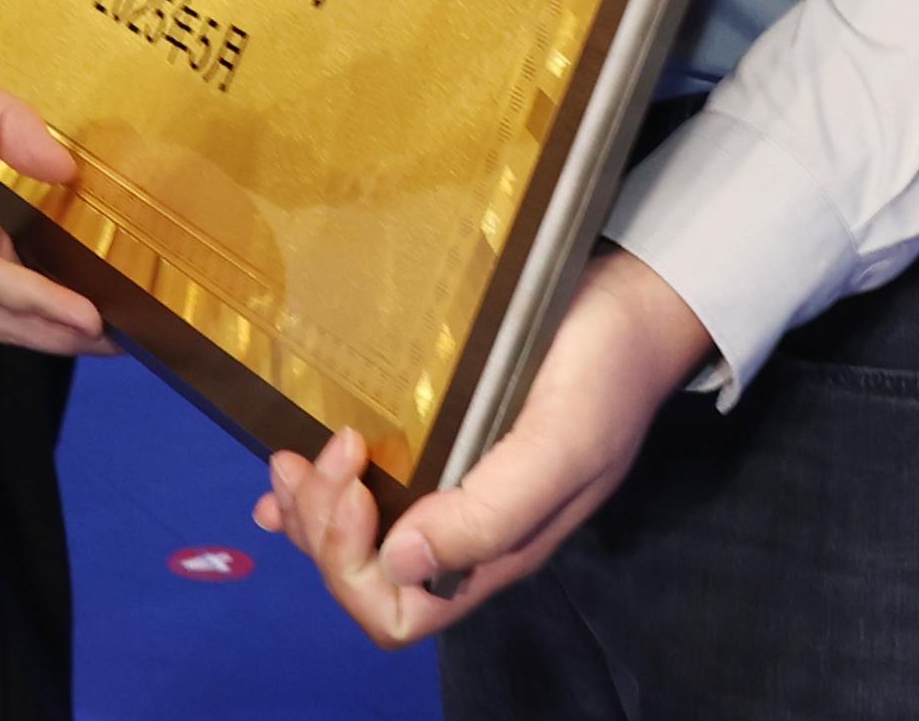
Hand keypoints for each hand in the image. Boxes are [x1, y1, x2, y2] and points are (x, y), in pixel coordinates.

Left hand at [0, 47, 109, 357]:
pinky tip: (63, 310)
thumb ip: (15, 129)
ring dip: (49, 327)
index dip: (59, 290)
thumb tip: (67, 167)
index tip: (110, 300)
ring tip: (102, 339)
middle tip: (122, 344)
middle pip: (9, 309)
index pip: (16, 269)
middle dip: (62, 331)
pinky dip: (21, 299)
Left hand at [253, 249, 709, 643]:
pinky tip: (286, 478)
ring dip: (310, 510)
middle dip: (323, 529)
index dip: (356, 566)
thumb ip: (494, 513)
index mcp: (493, 552)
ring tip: (292, 460)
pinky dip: (313, 495)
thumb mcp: (563, 446)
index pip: (401, 610)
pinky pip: (359, 493)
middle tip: (315, 456)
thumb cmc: (602, 375)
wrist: (631, 309)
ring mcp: (446, 491)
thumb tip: (404, 562)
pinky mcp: (437, 444)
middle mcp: (462, 534)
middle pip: (365, 576)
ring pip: (353, 539)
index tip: (355, 487)